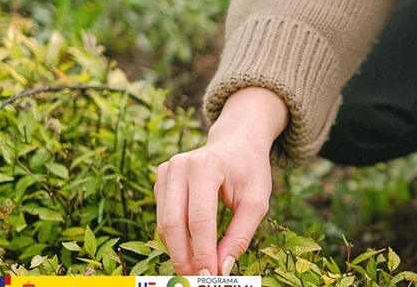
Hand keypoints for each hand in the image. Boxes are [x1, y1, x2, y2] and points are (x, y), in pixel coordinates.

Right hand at [155, 87, 287, 275]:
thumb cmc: (250, 171)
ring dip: (178, 251)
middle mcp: (179, 166)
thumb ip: (240, 235)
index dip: (203, 252)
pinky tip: (189, 250)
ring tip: (195, 269)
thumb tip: (222, 268)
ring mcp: (165, 171)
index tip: (211, 275)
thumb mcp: (256, 201)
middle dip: (185, 257)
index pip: (199, 219)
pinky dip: (174, 238)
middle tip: (198, 279)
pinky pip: (163, 216)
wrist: (237, 142)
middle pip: (174, 223)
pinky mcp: (160, 179)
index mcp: (206, 165)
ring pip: (164, 223)